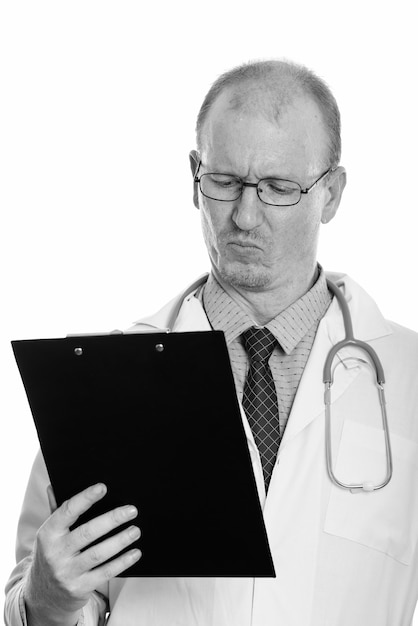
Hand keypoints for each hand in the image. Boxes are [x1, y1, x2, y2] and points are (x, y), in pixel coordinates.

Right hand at [24, 483, 140, 625]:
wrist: (43, 597)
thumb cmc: (51, 556)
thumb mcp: (49, 534)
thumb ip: (56, 511)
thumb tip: (53, 485)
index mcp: (48, 534)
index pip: (67, 512)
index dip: (85, 498)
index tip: (102, 487)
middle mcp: (56, 554)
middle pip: (87, 533)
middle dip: (112, 519)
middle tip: (132, 510)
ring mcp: (67, 573)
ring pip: (99, 554)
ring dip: (121, 540)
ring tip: (135, 530)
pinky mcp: (79, 588)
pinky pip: (105, 573)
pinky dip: (122, 562)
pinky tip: (135, 552)